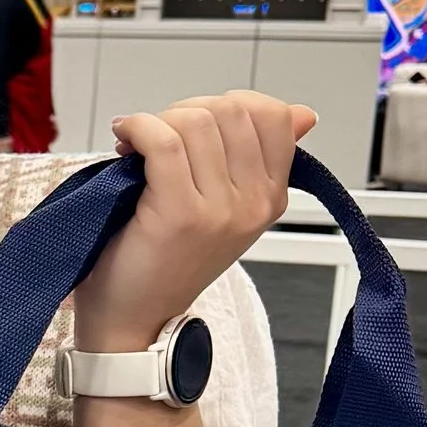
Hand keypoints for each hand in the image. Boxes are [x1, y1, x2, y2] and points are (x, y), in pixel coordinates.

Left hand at [73, 92, 314, 353]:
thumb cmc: (164, 262)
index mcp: (271, 198)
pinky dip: (138, 128)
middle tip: (158, 135)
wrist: (133, 321)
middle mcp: (254, 204)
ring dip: (158, 122)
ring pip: (196, 122)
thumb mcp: (225, 207)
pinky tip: (124, 139)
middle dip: (187, 110)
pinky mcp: (180, 214)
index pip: (271, 115)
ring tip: (137, 146)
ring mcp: (221, 210)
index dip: (225, 105)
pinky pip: (163, 142)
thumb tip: (302, 113)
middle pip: (231, 111)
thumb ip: (258, 156)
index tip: (193, 125)